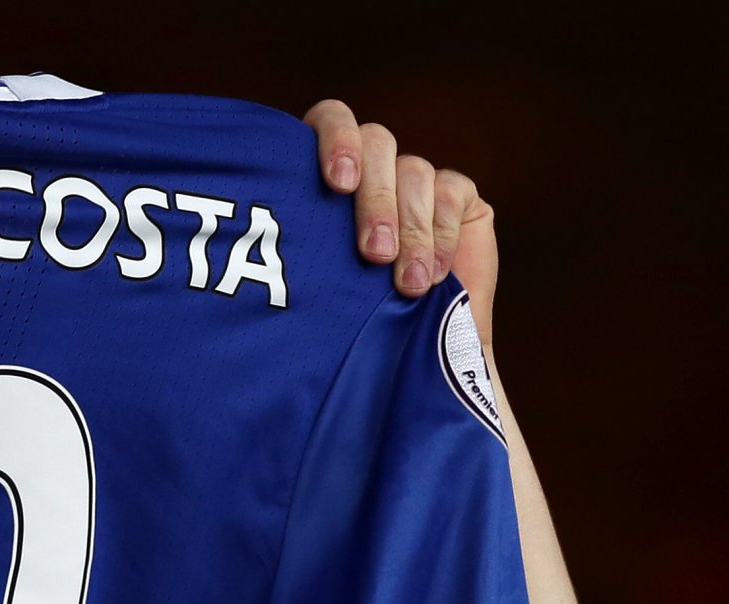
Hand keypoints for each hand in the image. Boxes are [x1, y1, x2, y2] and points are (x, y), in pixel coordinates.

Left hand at [302, 100, 496, 336]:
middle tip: (374, 254)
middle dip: (375, 200)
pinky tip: (433, 275)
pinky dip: (441, 234)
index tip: (337, 184)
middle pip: (375, 143)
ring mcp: (416, 178)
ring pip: (413, 171)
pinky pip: (451, 193)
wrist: (411, 358)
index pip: (331, 120)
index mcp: (326, 175)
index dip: (336, 140)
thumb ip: (304, 262)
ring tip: (407, 284)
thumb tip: (270, 258)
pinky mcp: (457, 197)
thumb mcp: (320, 293)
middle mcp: (373, 167)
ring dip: (412, 228)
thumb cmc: (349, 327)